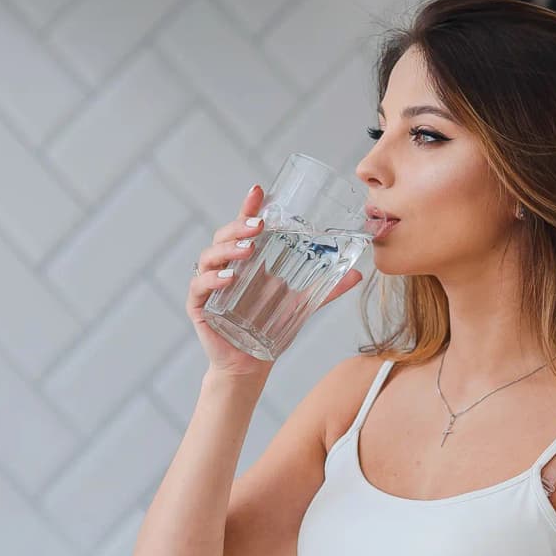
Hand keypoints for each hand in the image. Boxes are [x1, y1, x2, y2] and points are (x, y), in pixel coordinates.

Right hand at [185, 182, 363, 380]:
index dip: (249, 207)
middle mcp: (224, 267)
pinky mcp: (199, 306)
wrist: (250, 365)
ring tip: (248, 249)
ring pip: (210, 256)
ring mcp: (209, 285)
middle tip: (260, 225)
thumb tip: (357, 274)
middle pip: (224, 236)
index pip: (244, 227)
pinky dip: (212, 280)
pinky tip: (229, 278)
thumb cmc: (270, 329)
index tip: (259, 190)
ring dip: (228, 249)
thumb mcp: (301, 304)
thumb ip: (325, 288)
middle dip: (240, 226)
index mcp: (246, 261)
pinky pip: (200, 286)